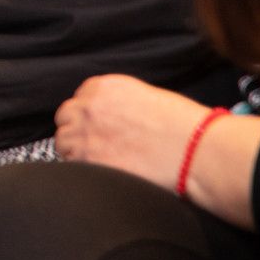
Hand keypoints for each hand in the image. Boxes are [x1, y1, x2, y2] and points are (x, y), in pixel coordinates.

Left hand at [54, 75, 215, 189]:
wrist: (196, 151)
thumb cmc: (184, 126)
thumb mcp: (148, 98)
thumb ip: (120, 104)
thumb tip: (113, 117)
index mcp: (104, 86)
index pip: (80, 99)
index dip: (89, 116)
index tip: (99, 127)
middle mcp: (89, 106)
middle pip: (66, 118)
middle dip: (78, 130)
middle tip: (98, 145)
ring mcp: (85, 133)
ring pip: (63, 142)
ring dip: (76, 150)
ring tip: (100, 161)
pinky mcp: (89, 161)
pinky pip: (71, 164)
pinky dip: (81, 169)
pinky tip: (102, 173)